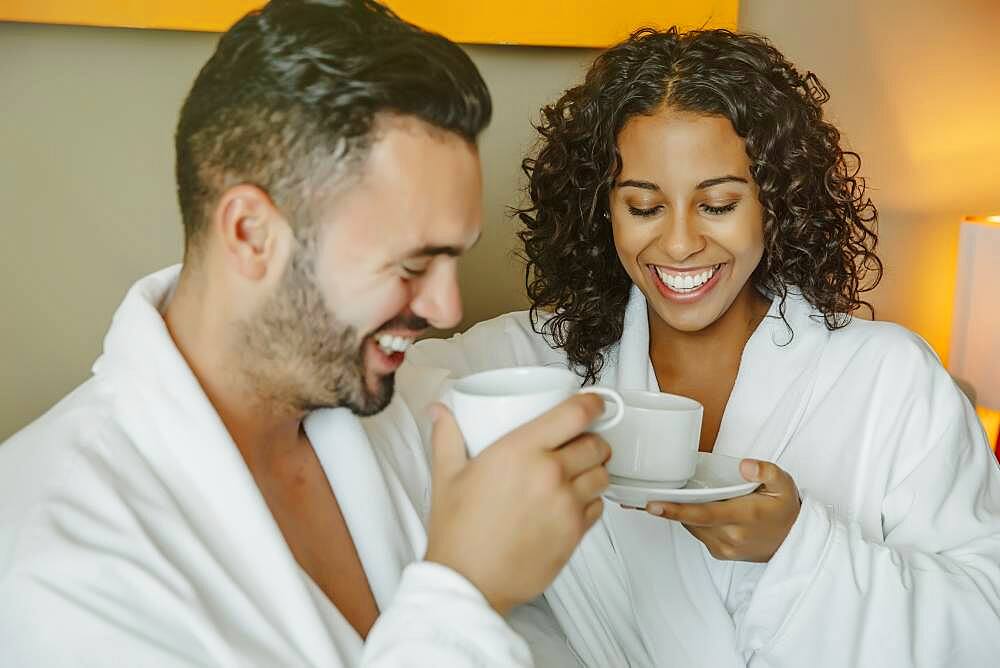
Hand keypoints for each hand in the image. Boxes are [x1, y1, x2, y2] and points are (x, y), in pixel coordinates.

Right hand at [424, 394, 610, 614]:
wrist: (468, 582)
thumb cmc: (457, 531)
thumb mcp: (447, 476)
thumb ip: (447, 436)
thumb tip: (439, 410)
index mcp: (521, 451)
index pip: (575, 414)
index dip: (593, 403)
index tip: (595, 403)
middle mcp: (550, 474)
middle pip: (595, 444)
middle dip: (593, 439)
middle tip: (578, 443)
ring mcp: (567, 505)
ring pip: (602, 475)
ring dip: (595, 470)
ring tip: (577, 473)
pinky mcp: (575, 533)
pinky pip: (598, 507)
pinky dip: (591, 501)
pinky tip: (571, 503)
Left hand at [643, 459, 800, 561]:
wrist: (795, 541)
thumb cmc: (785, 509)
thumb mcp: (783, 484)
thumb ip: (766, 471)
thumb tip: (744, 466)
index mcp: (743, 517)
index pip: (703, 514)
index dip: (675, 510)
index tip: (652, 505)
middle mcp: (731, 536)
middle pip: (691, 519)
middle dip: (673, 506)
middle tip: (656, 493)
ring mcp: (725, 548)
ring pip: (692, 526)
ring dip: (684, 513)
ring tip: (682, 497)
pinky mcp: (721, 553)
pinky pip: (699, 533)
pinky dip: (695, 521)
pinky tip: (700, 509)